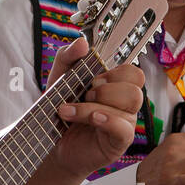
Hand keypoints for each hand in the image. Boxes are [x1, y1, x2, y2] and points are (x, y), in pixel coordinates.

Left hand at [47, 36, 144, 179]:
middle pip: (136, 88)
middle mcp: (124, 105)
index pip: (134, 73)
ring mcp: (124, 124)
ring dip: (95, 105)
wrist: (48, 142)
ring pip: (127, 106)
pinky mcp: (119, 142)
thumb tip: (83, 43)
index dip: (116, 73)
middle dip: (106, 89)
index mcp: (115, 87)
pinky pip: (124, 128)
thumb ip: (68, 57)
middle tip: (84, 96)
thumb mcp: (59, 79)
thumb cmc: (61, 112)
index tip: (93, 79)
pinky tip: (92, 120)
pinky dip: (107, 120)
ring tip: (71, 112)